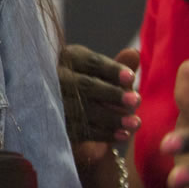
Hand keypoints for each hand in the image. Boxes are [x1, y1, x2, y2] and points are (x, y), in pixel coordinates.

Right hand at [58, 44, 139, 162]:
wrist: (72, 118)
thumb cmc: (92, 91)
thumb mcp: (105, 77)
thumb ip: (119, 68)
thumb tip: (133, 53)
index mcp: (69, 59)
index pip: (91, 63)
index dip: (112, 70)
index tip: (131, 79)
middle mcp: (55, 77)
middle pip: (84, 85)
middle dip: (112, 94)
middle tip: (136, 102)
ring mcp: (52, 101)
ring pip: (81, 109)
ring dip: (111, 117)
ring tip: (134, 123)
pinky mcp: (55, 125)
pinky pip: (79, 130)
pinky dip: (102, 134)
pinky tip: (122, 134)